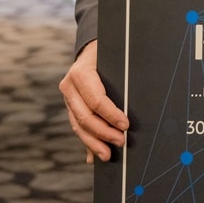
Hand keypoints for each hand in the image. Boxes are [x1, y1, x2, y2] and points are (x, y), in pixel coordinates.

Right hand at [59, 41, 128, 162]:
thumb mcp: (114, 59)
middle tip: (121, 142)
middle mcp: (69, 86)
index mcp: (80, 73)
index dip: (111, 115)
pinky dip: (87, 142)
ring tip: (108, 155)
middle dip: (103, 133)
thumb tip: (135, 100)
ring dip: (94, 142)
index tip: (126, 125)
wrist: (91, 47)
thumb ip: (121, 77)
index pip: (96, 100)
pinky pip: (77, 126)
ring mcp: (67, 97)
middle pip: (85, 117)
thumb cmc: (108, 52)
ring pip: (78, 125)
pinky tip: (92, 156)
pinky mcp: (70, 105)